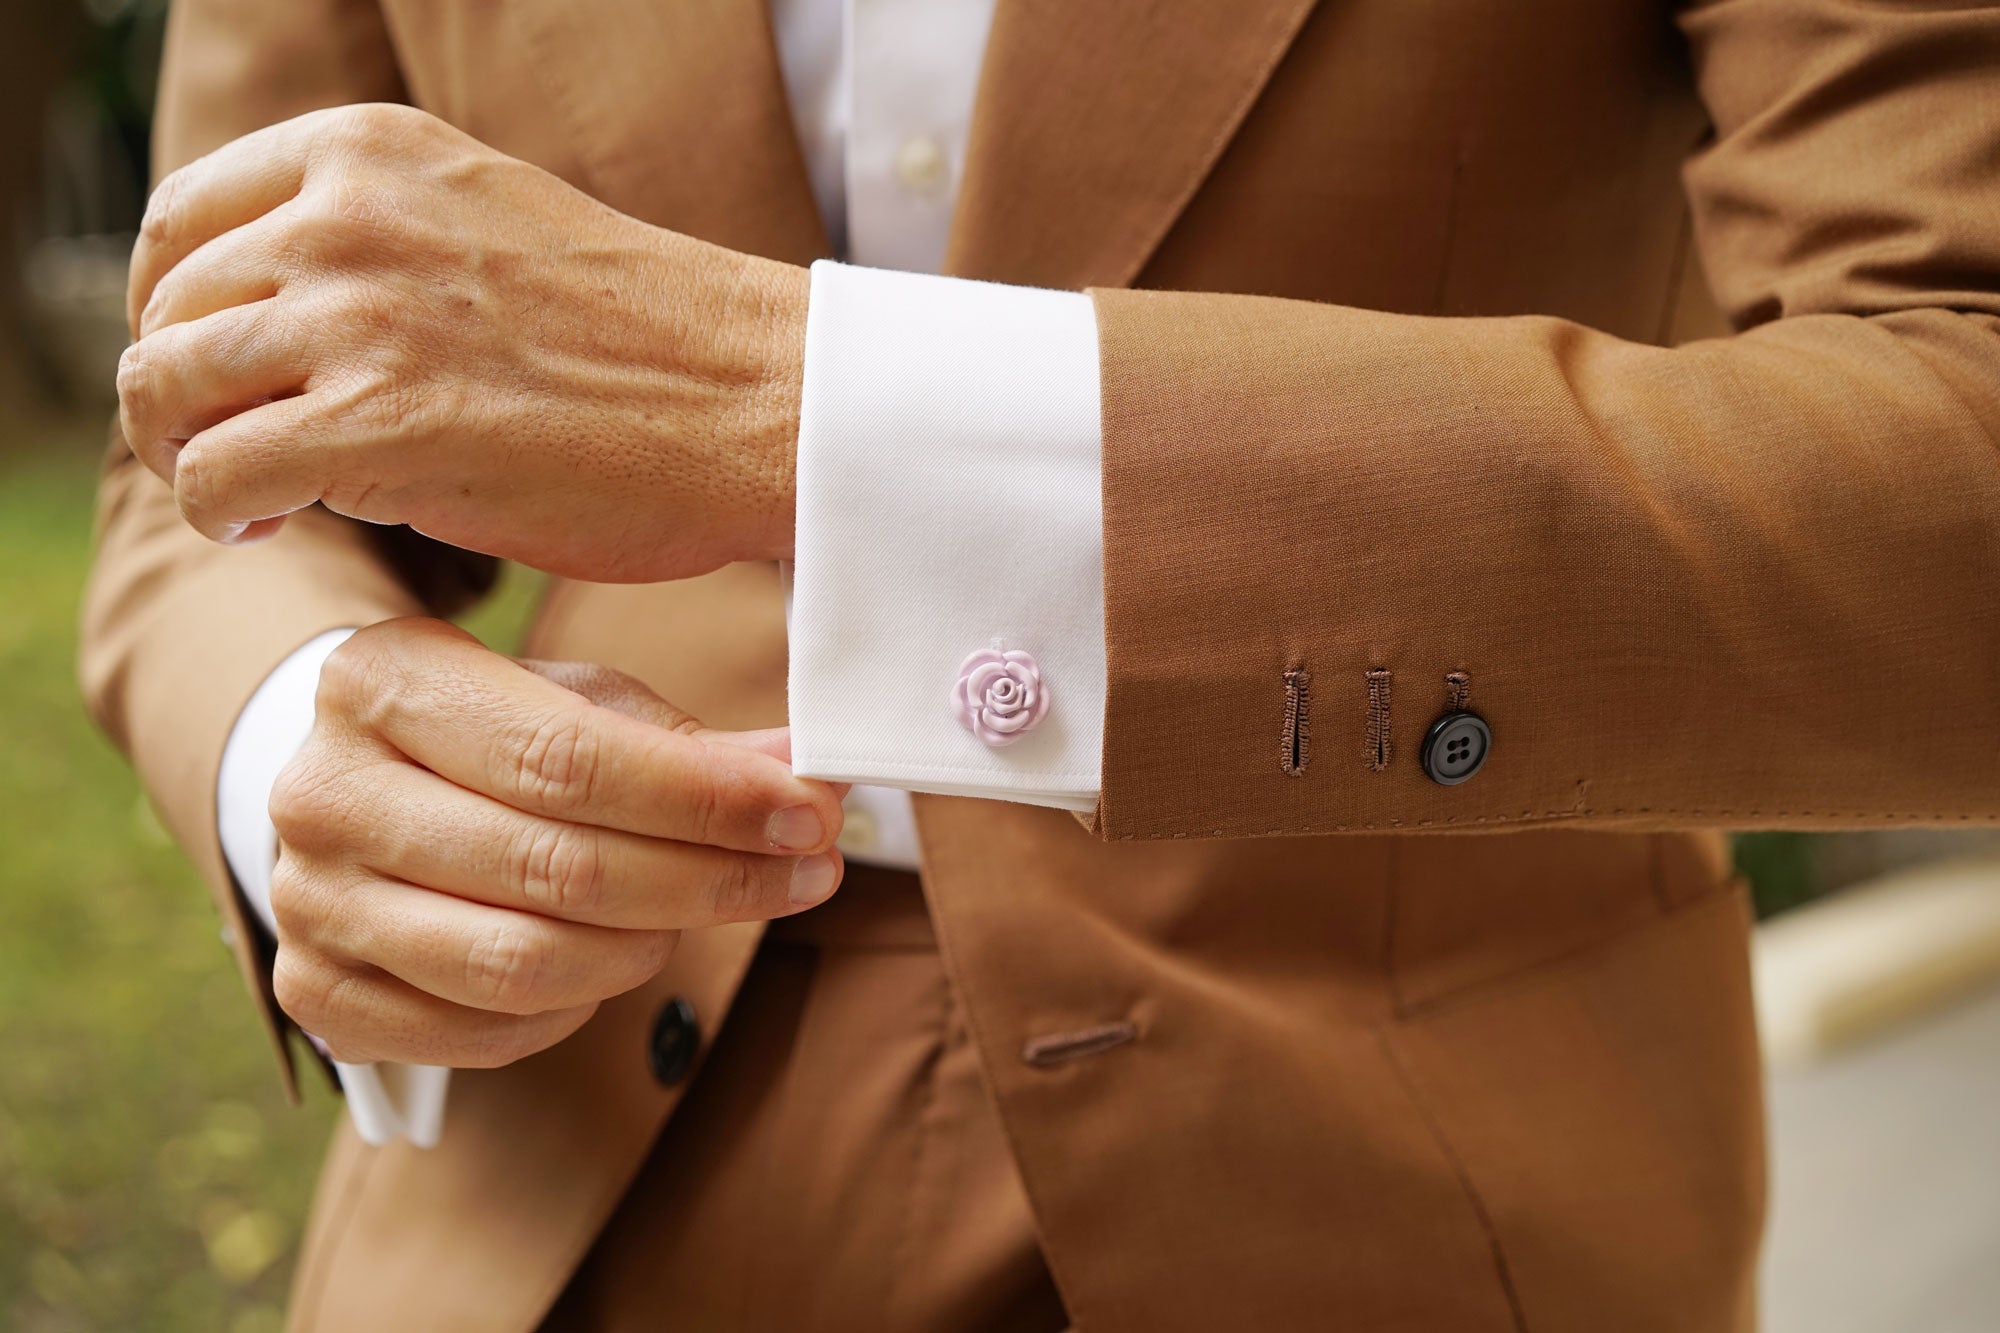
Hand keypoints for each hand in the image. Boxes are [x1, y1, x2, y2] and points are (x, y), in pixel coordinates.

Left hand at [118, 103, 806, 581]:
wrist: (764, 400)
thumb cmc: (655, 339)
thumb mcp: (494, 229)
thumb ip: (383, 250)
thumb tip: (287, 330)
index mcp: (372, 153)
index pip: (185, 220)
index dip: (177, 307)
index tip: (220, 369)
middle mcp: (345, 216)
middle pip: (165, 308)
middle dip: (180, 393)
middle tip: (235, 450)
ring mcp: (357, 317)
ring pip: (166, 389)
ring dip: (187, 455)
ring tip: (250, 498)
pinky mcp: (376, 427)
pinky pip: (214, 477)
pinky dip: (220, 514)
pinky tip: (271, 529)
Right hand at [265, 618, 845, 1067]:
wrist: (359, 793)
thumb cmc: (489, 735)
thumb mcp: (575, 701)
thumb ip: (686, 742)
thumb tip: (809, 777)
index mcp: (384, 679)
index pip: (567, 758)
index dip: (705, 799)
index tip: (810, 815)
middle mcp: (322, 791)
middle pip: (555, 866)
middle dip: (710, 879)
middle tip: (810, 875)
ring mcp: (308, 902)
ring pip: (524, 963)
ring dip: (649, 948)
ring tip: (700, 910)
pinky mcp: (315, 994)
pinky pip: (487, 1030)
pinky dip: (576, 1006)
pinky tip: (614, 955)